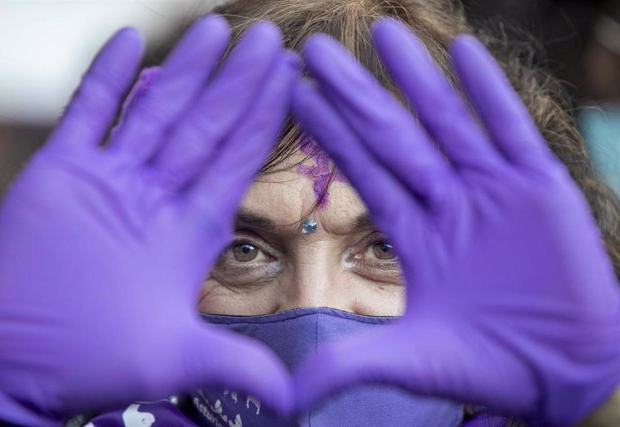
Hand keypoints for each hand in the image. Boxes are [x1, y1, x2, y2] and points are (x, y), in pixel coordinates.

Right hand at [0, 16, 298, 425]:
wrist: (14, 361)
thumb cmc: (92, 363)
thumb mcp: (176, 359)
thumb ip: (239, 364)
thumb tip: (296, 398)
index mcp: (192, 229)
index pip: (239, 159)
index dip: (266, 117)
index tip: (290, 78)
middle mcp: (158, 195)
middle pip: (207, 125)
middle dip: (237, 82)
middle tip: (267, 37)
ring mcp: (110, 179)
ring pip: (156, 111)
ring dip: (185, 70)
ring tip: (215, 29)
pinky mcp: (60, 174)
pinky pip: (86, 114)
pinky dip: (105, 80)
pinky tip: (128, 42)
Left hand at [291, 18, 619, 426]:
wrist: (562, 372)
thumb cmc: (490, 368)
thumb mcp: (412, 363)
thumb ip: (349, 365)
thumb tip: (286, 395)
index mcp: (415, 234)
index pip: (363, 171)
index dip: (330, 133)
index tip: (296, 95)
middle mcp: (448, 202)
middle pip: (393, 136)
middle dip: (355, 93)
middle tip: (316, 48)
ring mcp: (493, 191)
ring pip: (447, 121)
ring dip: (415, 77)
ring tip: (382, 31)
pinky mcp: (539, 190)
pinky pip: (511, 131)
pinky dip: (490, 93)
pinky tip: (464, 52)